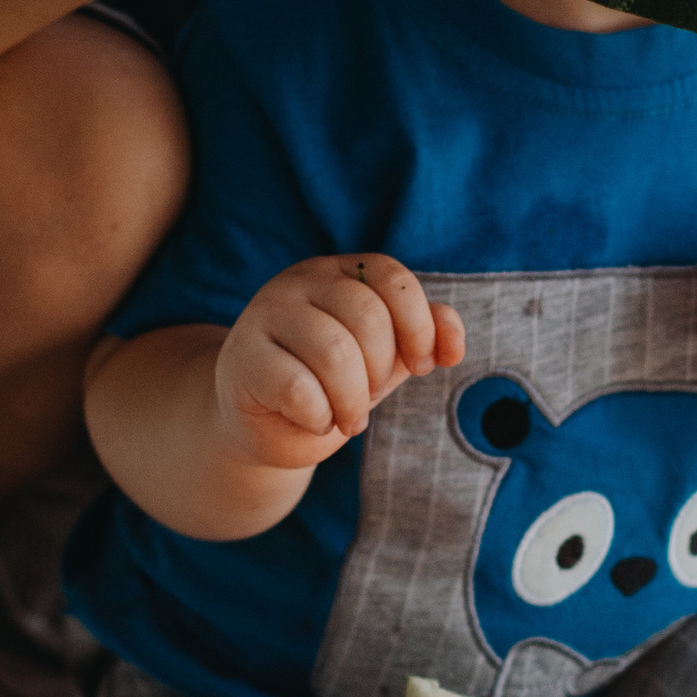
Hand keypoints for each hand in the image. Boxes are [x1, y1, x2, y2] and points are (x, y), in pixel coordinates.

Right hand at [213, 253, 464, 473]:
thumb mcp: (384, 359)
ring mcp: (266, 314)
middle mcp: (300, 281)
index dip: (419, 325)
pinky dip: (320, 417)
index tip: (421, 366)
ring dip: (352, 400)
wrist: (263, 424)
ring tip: (347, 417)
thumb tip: (453, 345)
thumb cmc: (330, 384)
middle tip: (367, 399)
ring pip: (334, 352)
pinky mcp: (242, 357)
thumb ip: (422, 339)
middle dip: (380, 372)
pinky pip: (299, 389)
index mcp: (340, 272)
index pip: (393, 278)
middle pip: (367, 316)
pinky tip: (315, 421)